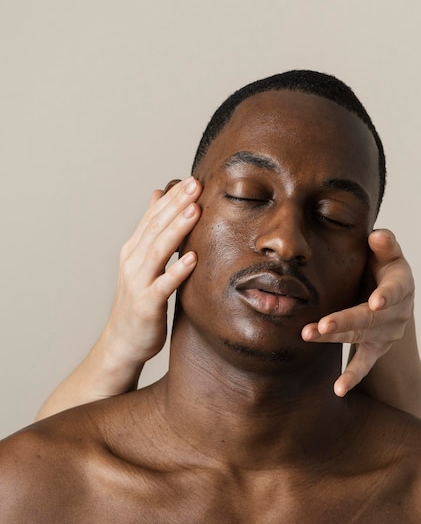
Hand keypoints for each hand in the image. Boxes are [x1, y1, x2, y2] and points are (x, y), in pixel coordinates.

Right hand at [100, 176, 201, 371]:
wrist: (123, 343)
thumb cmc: (139, 301)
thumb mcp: (143, 261)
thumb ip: (152, 230)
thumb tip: (158, 194)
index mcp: (134, 250)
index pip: (154, 217)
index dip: (173, 198)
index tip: (192, 180)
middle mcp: (133, 262)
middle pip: (156, 227)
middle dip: (177, 204)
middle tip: (196, 184)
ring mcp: (138, 282)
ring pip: (158, 250)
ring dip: (177, 229)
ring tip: (195, 211)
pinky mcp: (147, 304)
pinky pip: (164, 285)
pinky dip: (178, 270)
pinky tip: (193, 257)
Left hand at [301, 229, 413, 396]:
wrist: (389, 296)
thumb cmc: (383, 267)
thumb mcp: (388, 253)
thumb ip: (385, 244)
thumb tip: (377, 236)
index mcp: (401, 285)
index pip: (396, 291)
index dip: (387, 296)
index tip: (375, 302)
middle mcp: (396, 313)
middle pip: (369, 318)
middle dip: (345, 321)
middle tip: (322, 325)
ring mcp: (386, 334)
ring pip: (359, 336)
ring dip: (335, 338)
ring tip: (310, 336)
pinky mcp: (375, 349)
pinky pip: (364, 364)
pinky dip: (352, 377)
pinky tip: (338, 389)